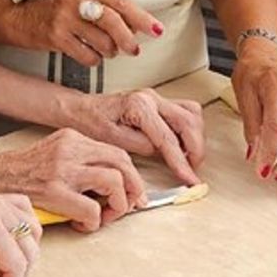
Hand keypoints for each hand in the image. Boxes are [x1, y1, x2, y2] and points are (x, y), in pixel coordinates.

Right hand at [0, 128, 147, 231]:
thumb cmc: (21, 173)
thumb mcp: (54, 155)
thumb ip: (80, 163)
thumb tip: (112, 185)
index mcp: (72, 138)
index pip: (117, 152)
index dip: (132, 175)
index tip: (134, 193)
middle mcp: (70, 149)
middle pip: (122, 163)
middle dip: (134, 189)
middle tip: (130, 207)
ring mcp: (62, 169)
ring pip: (114, 182)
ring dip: (118, 205)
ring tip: (105, 216)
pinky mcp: (54, 190)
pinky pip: (92, 208)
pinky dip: (95, 221)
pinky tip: (82, 225)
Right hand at [1, 0, 160, 64]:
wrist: (16, 15)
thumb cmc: (50, 8)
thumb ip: (102, 7)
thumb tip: (133, 26)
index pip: (120, 2)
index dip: (141, 17)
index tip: (156, 29)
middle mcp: (75, 1)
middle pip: (113, 22)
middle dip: (128, 39)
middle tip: (134, 50)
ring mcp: (64, 19)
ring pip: (102, 41)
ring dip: (110, 51)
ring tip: (107, 51)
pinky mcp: (55, 37)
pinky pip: (86, 54)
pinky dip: (93, 60)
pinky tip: (91, 56)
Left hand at [72, 88, 203, 184]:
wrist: (80, 110)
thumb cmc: (90, 123)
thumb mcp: (112, 140)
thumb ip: (140, 145)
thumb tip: (162, 152)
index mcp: (138, 106)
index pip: (168, 138)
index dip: (181, 162)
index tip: (190, 178)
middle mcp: (150, 98)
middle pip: (188, 122)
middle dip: (195, 150)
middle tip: (192, 171)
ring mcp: (155, 98)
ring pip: (192, 113)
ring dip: (195, 138)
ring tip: (189, 159)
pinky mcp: (157, 102)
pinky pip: (185, 111)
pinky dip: (190, 129)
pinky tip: (183, 145)